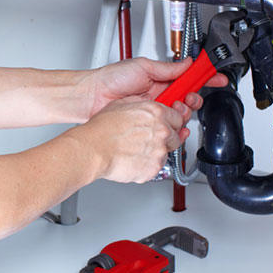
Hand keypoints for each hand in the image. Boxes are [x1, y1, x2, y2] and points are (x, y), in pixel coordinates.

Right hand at [69, 95, 194, 183]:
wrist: (93, 149)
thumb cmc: (102, 129)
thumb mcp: (121, 104)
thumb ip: (140, 104)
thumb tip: (145, 104)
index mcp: (156, 113)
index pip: (178, 117)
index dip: (171, 122)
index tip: (167, 125)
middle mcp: (161, 130)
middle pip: (176, 136)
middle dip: (165, 138)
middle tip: (148, 140)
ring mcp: (159, 150)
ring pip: (167, 153)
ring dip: (155, 152)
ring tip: (136, 150)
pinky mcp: (154, 168)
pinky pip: (156, 167)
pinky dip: (147, 165)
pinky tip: (133, 159)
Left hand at [81, 56, 227, 117]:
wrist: (92, 98)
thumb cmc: (111, 79)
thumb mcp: (143, 67)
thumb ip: (168, 68)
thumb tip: (187, 63)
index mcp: (161, 78)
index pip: (188, 77)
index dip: (204, 77)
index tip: (217, 77)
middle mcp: (160, 94)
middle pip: (189, 98)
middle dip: (194, 98)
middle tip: (187, 98)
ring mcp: (155, 110)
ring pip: (181, 114)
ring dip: (183, 111)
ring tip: (173, 108)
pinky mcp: (149, 123)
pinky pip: (168, 127)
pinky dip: (175, 127)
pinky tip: (173, 124)